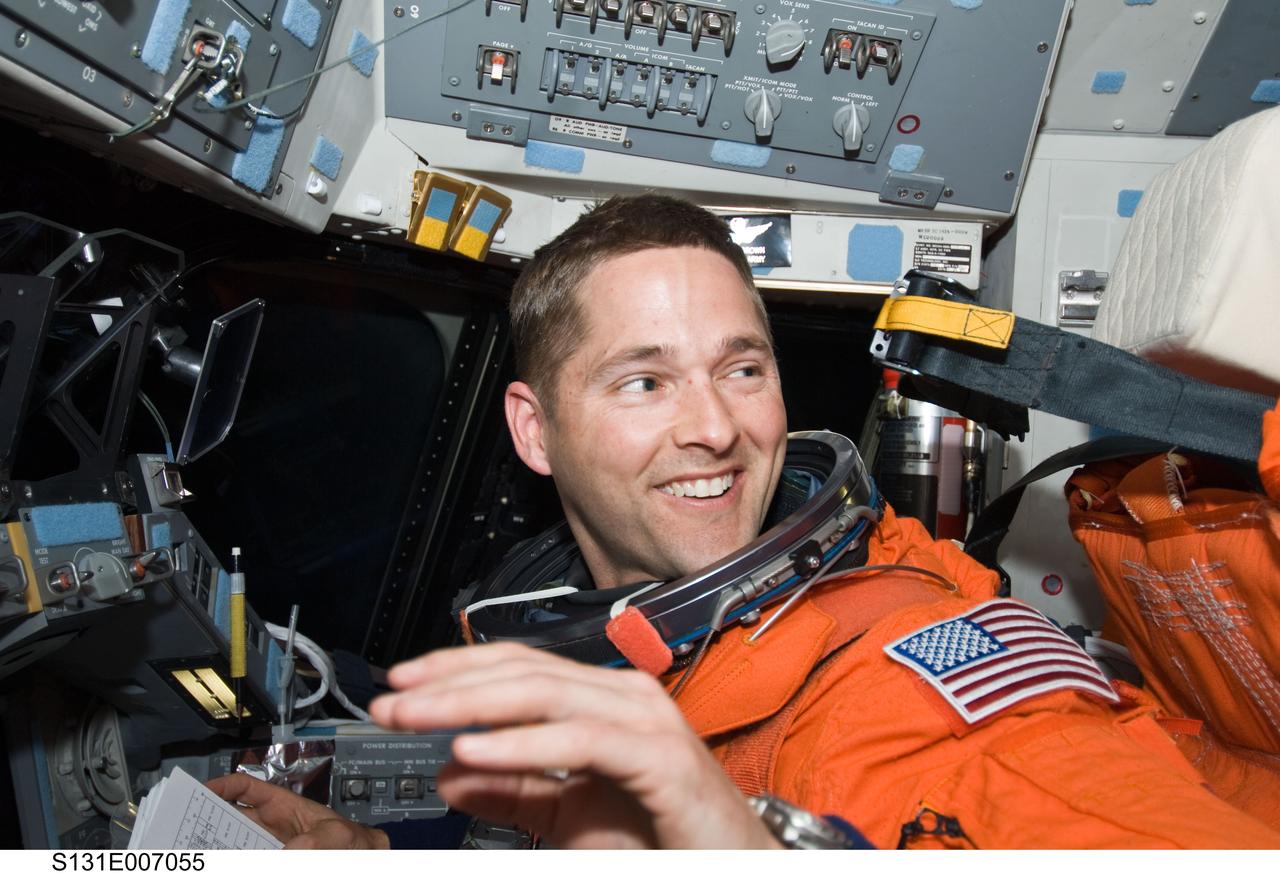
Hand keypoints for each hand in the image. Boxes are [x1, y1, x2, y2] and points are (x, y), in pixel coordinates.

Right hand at [206, 773, 389, 849]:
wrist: (367, 863)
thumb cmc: (356, 843)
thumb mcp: (337, 835)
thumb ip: (314, 842)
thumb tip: (289, 852)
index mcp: (283, 806)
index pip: (246, 788)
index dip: (222, 786)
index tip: (201, 793)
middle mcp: (270, 828)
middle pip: (229, 821)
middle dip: (206, 823)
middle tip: (185, 830)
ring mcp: (269, 848)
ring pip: (233, 845)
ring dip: (217, 846)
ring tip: (198, 852)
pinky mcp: (274, 860)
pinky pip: (246, 857)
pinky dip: (232, 858)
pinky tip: (221, 862)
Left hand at [370, 642, 781, 849]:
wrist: (730, 863)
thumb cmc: (661, 837)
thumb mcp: (567, 813)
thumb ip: (513, 789)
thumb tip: (450, 770)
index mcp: (603, 699)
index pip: (520, 665)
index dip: (455, 670)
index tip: (399, 686)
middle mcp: (625, 696)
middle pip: (523, 671)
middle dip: (448, 684)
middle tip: (391, 701)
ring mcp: (646, 719)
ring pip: (545, 693)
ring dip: (469, 704)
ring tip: (414, 717)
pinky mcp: (660, 756)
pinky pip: (579, 739)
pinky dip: (520, 744)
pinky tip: (473, 748)